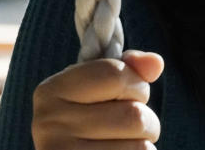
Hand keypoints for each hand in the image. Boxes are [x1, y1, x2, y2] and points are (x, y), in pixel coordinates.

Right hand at [32, 49, 163, 149]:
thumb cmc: (90, 119)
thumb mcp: (101, 88)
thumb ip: (128, 69)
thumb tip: (155, 63)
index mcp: (51, 90)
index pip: (116, 74)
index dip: (135, 83)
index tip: (125, 93)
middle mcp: (49, 124)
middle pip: (134, 114)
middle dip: (146, 118)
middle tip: (127, 125)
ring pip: (141, 146)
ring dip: (144, 143)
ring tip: (123, 143)